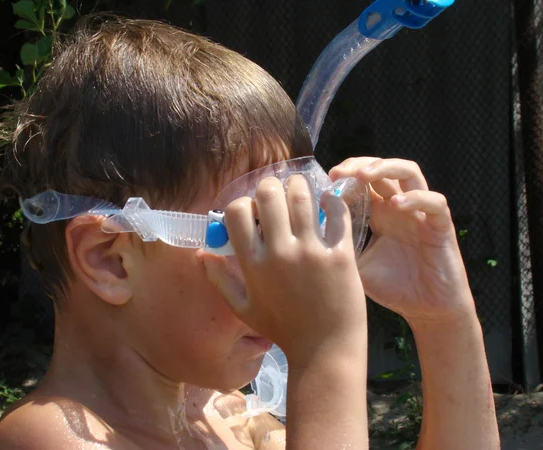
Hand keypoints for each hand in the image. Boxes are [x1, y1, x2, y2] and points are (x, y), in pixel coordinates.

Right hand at [198, 174, 365, 360]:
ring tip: (301, 192)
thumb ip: (220, 280)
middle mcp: (280, 253)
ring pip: (301, 196)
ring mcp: (312, 252)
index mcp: (253, 265)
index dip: (242, 204)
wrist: (325, 350)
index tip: (253, 212)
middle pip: (269, 194)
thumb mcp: (243, 309)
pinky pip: (336, 213)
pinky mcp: (340, 254)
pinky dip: (331, 201)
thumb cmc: (283, 330)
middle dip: (269, 187)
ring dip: (298, 186)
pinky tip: (327, 203)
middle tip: (277, 196)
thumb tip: (201, 253)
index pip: (237, 212)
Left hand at [330, 157, 474, 325]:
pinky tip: (395, 204)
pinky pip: (434, 202)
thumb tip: (307, 236)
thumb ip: (338, 247)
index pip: (363, 179)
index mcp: (379, 212)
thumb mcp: (356, 266)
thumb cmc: (392, 287)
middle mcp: (399, 207)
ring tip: (364, 175)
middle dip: (360, 164)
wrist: (426, 311)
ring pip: (410, 172)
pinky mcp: (441, 226)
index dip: (345, 173)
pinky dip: (415, 198)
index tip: (325, 179)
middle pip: (383, 168)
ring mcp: (421, 213)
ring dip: (386, 168)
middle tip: (339, 173)